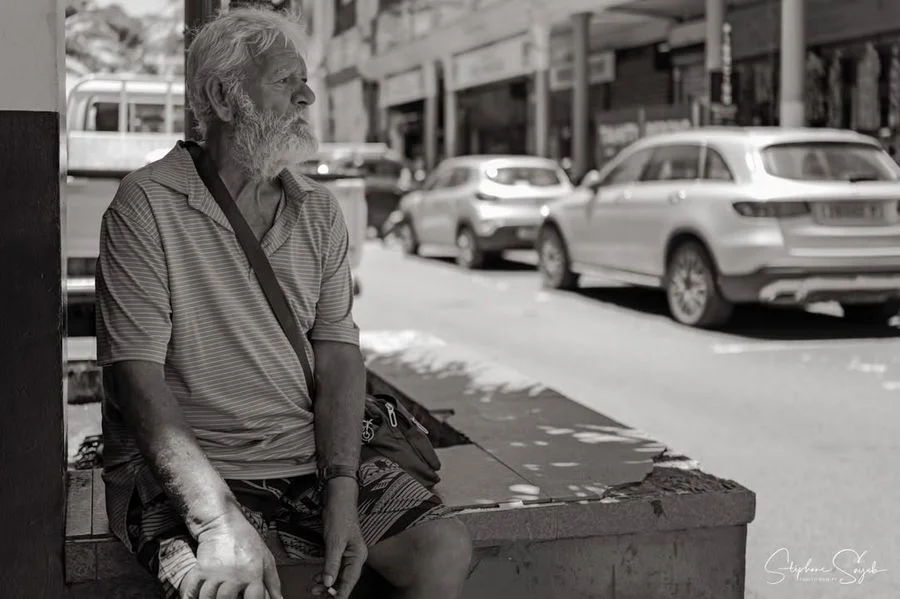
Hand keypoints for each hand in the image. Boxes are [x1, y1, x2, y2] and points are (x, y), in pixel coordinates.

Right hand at [179, 506, 282, 598]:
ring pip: (208, 598)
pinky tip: (194, 598)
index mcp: (253, 574)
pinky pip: (191, 590)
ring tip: (214, 598)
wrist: (223, 522)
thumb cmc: (246, 540)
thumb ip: (273, 582)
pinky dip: (190, 597)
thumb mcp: (265, 558)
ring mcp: (216, 573)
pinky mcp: (200, 570)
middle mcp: (234, 575)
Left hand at [311, 479, 366, 598]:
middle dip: (331, 590)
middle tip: (317, 595)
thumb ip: (331, 563)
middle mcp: (355, 557)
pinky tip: (317, 578)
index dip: (340, 594)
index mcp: (358, 556)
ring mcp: (348, 554)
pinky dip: (326, 574)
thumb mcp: (334, 541)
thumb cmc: (340, 516)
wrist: (338, 499)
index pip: (350, 581)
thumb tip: (328, 583)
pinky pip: (334, 567)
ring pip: (339, 575)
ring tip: (314, 589)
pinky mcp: (341, 551)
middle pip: (345, 581)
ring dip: (327, 583)